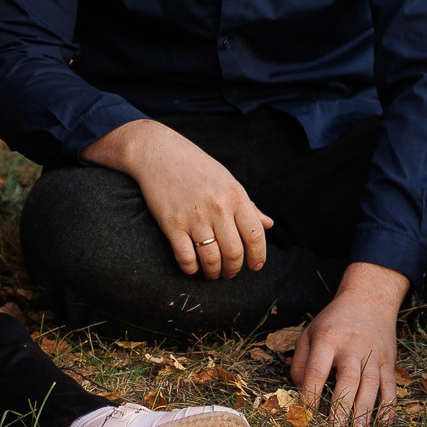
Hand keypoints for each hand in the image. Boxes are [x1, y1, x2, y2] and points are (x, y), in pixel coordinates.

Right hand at [84, 118, 272, 278]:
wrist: (158, 153)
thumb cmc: (196, 167)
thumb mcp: (227, 180)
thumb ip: (248, 205)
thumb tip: (269, 225)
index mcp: (235, 195)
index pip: (255, 235)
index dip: (258, 256)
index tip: (255, 266)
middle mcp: (218, 208)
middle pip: (234, 253)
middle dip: (233, 270)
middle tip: (229, 273)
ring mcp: (194, 217)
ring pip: (211, 259)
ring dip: (214, 273)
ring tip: (212, 274)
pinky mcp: (171, 224)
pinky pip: (186, 258)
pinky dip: (191, 269)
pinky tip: (192, 268)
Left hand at [291, 264, 410, 426]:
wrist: (369, 299)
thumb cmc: (333, 322)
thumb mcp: (309, 333)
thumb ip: (300, 363)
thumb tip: (300, 392)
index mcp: (327, 339)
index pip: (316, 370)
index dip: (310, 394)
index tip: (306, 414)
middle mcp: (351, 346)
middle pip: (348, 377)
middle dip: (342, 404)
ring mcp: (373, 353)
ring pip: (371, 383)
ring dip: (365, 408)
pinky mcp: (388, 360)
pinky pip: (391, 385)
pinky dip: (389, 405)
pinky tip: (384, 422)